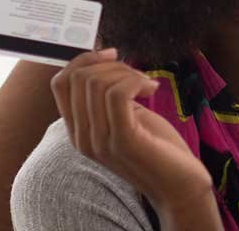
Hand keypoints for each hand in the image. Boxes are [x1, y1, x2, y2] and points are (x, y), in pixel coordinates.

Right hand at [50, 49, 214, 213]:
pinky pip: (117, 94)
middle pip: (78, 78)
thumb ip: (108, 95)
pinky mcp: (123, 139)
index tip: (112, 55)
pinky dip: (135, 81)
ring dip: (127, 73)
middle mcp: (82, 137)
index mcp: (78, 130)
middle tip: (137, 75)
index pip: (60, 82)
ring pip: (96, 83)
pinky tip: (152, 88)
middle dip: (111, 65)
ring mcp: (100, 140)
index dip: (84, 60)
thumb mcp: (126, 116)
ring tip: (147, 84)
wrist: (178, 184)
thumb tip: (102, 56)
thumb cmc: (156, 147)